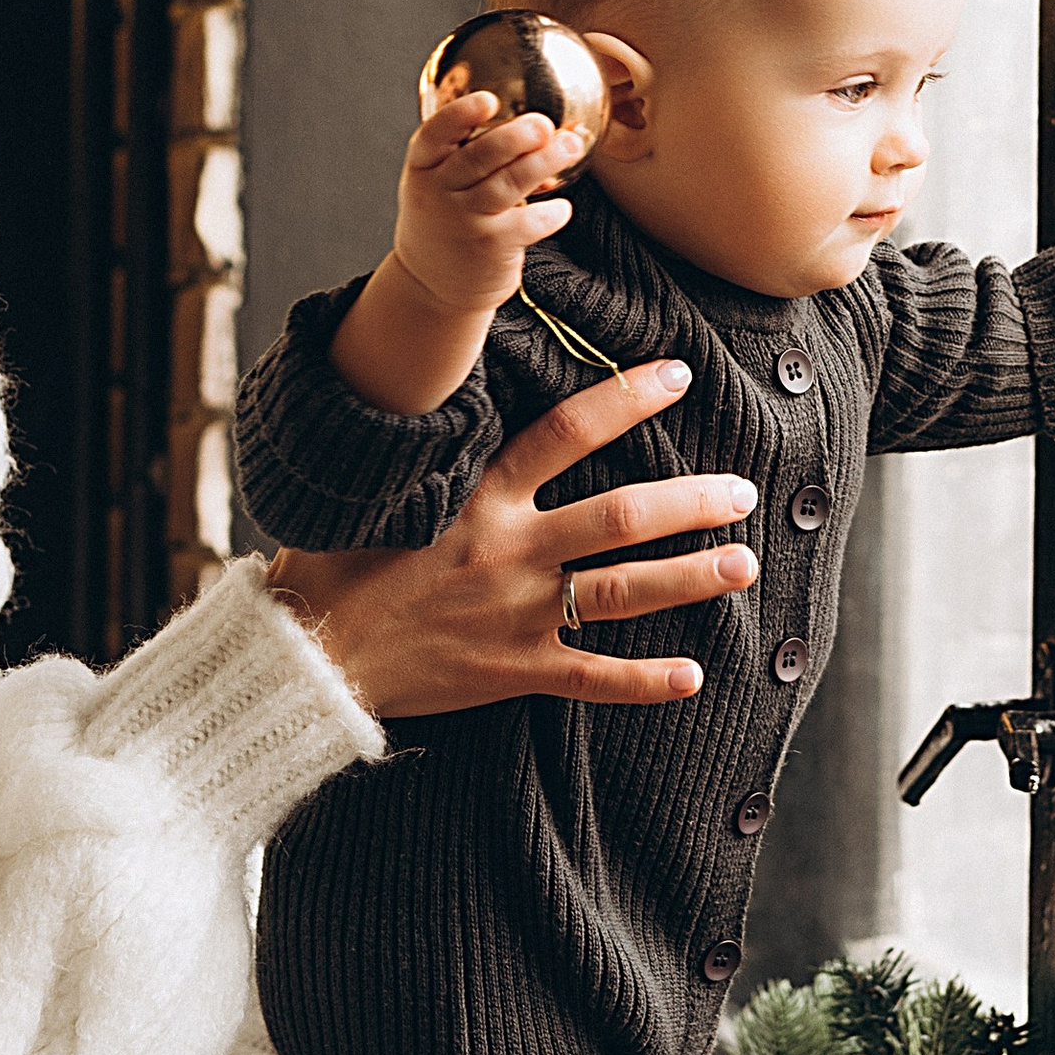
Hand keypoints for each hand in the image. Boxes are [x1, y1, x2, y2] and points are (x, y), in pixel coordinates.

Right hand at [268, 358, 758, 716]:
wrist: (310, 656)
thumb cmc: (334, 570)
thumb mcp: (380, 496)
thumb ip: (433, 459)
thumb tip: (454, 402)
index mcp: (478, 500)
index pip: (566, 433)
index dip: (627, 400)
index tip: (680, 374)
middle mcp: (509, 551)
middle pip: (620, 517)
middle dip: (691, 503)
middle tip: (742, 491)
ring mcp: (517, 614)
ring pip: (624, 591)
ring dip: (691, 577)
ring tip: (744, 564)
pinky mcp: (514, 670)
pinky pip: (594, 677)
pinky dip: (645, 681)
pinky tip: (694, 675)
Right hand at [394, 86, 590, 319]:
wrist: (432, 286)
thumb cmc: (446, 222)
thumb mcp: (439, 185)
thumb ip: (471, 154)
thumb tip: (538, 127)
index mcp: (423, 168)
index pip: (435, 136)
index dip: (460, 116)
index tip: (487, 100)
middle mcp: (439, 193)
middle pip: (478, 157)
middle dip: (515, 137)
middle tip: (544, 124)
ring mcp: (463, 221)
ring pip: (507, 185)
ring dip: (543, 163)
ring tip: (570, 146)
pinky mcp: (489, 247)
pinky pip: (525, 225)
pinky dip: (549, 213)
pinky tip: (562, 208)